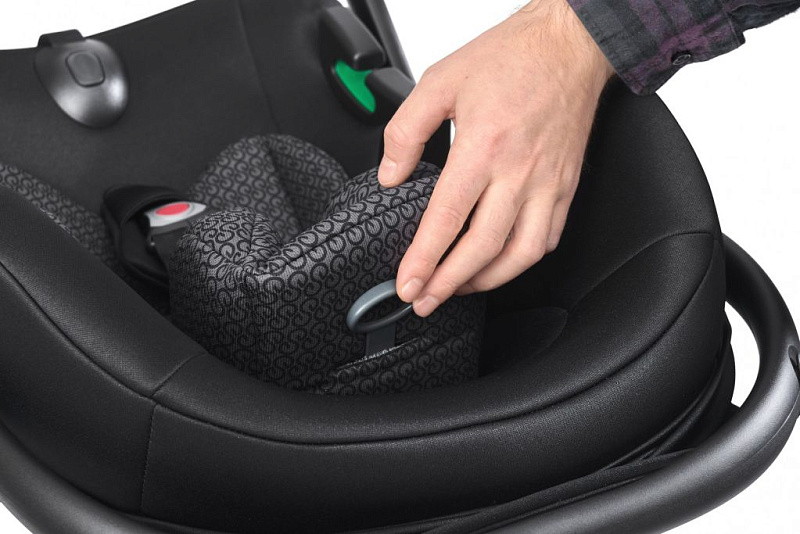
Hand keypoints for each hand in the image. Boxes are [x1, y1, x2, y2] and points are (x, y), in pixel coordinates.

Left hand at [378, 0, 612, 316]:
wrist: (569, 46)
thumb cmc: (512, 58)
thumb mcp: (440, 81)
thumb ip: (405, 131)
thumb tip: (390, 176)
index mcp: (484, 147)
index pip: (446, 219)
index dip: (423, 259)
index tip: (406, 283)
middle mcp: (519, 172)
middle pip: (482, 248)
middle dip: (448, 283)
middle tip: (424, 301)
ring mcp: (547, 183)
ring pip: (520, 253)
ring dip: (486, 281)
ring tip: (458, 288)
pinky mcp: (566, 187)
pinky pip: (547, 238)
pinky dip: (522, 261)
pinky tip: (501, 265)